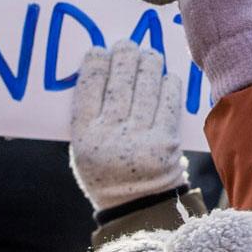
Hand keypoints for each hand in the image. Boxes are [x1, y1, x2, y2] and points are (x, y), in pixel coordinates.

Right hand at [69, 43, 188, 208]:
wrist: (139, 207)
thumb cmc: (107, 171)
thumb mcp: (84, 150)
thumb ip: (89, 116)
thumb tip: (101, 69)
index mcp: (84, 138)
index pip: (88, 88)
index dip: (95, 64)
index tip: (99, 50)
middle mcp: (110, 136)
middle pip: (118, 81)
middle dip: (123, 55)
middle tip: (126, 44)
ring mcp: (140, 138)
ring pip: (145, 85)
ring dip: (147, 62)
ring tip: (147, 54)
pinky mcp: (166, 141)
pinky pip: (168, 100)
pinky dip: (167, 83)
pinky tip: (164, 76)